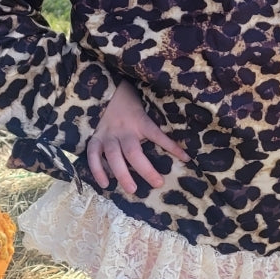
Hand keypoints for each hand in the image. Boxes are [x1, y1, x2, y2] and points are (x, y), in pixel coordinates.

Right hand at [86, 80, 189, 196]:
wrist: (107, 89)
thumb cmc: (131, 102)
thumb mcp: (146, 108)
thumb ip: (156, 122)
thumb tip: (180, 140)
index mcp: (140, 121)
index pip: (157, 135)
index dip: (172, 147)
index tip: (186, 159)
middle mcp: (123, 130)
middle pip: (133, 152)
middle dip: (145, 169)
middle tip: (158, 183)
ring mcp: (108, 134)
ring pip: (113, 156)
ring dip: (122, 174)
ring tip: (132, 189)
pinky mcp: (96, 137)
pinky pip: (93, 155)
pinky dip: (97, 170)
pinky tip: (105, 183)